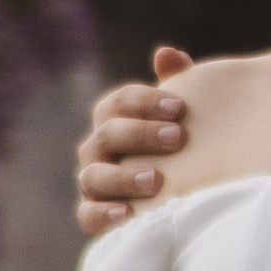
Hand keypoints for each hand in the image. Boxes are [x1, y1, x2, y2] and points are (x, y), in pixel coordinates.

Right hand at [76, 44, 192, 232]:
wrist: (180, 197)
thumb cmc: (180, 148)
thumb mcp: (182, 118)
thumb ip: (179, 84)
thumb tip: (166, 54)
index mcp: (114, 120)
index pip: (118, 102)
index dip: (145, 101)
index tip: (179, 107)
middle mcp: (98, 150)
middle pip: (106, 135)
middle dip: (140, 134)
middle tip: (177, 137)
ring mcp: (93, 183)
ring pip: (94, 176)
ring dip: (124, 176)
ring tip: (156, 179)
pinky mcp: (94, 216)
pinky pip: (88, 216)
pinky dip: (103, 215)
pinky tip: (128, 213)